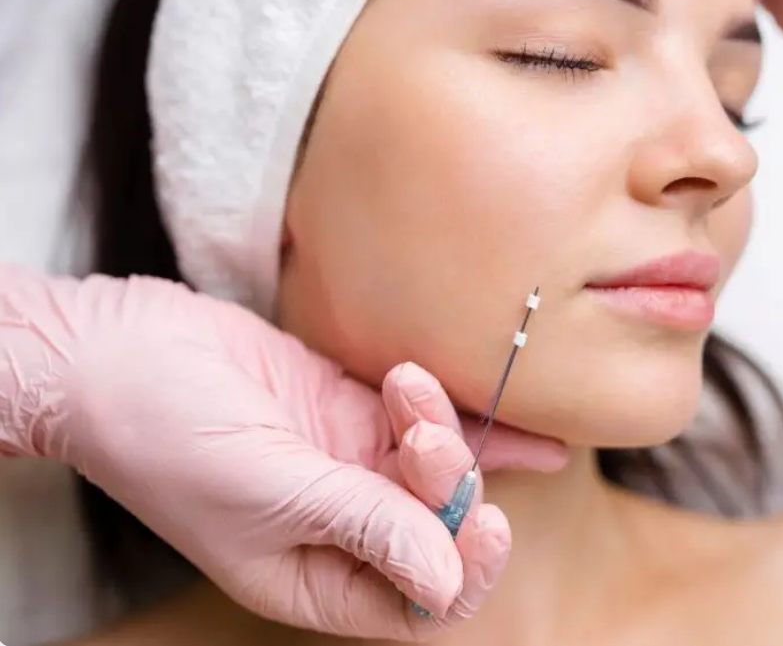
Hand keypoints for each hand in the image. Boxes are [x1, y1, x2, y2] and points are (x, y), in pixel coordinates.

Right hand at [0, 265, 567, 637]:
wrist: (117, 352)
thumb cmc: (166, 433)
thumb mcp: (268, 491)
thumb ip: (363, 527)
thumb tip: (450, 580)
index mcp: (311, 577)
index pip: (416, 603)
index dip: (463, 571)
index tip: (484, 521)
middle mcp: (340, 530)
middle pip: (437, 528)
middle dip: (449, 486)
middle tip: (424, 441)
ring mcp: (347, 466)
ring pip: (433, 468)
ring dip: (439, 432)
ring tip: (404, 387)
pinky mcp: (348, 409)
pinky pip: (420, 418)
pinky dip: (454, 411)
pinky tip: (492, 406)